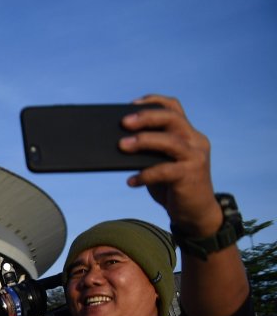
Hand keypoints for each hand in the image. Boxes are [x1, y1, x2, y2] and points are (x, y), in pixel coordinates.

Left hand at [120, 95, 218, 234]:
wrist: (194, 214)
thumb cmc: (172, 186)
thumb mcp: (161, 164)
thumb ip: (149, 152)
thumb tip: (119, 143)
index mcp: (188, 134)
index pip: (174, 109)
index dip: (154, 102)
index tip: (131, 104)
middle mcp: (195, 141)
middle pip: (172, 119)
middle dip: (146, 117)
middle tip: (123, 122)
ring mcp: (195, 157)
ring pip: (170, 141)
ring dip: (144, 141)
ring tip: (121, 146)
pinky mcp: (191, 176)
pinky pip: (165, 171)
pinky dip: (145, 174)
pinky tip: (131, 181)